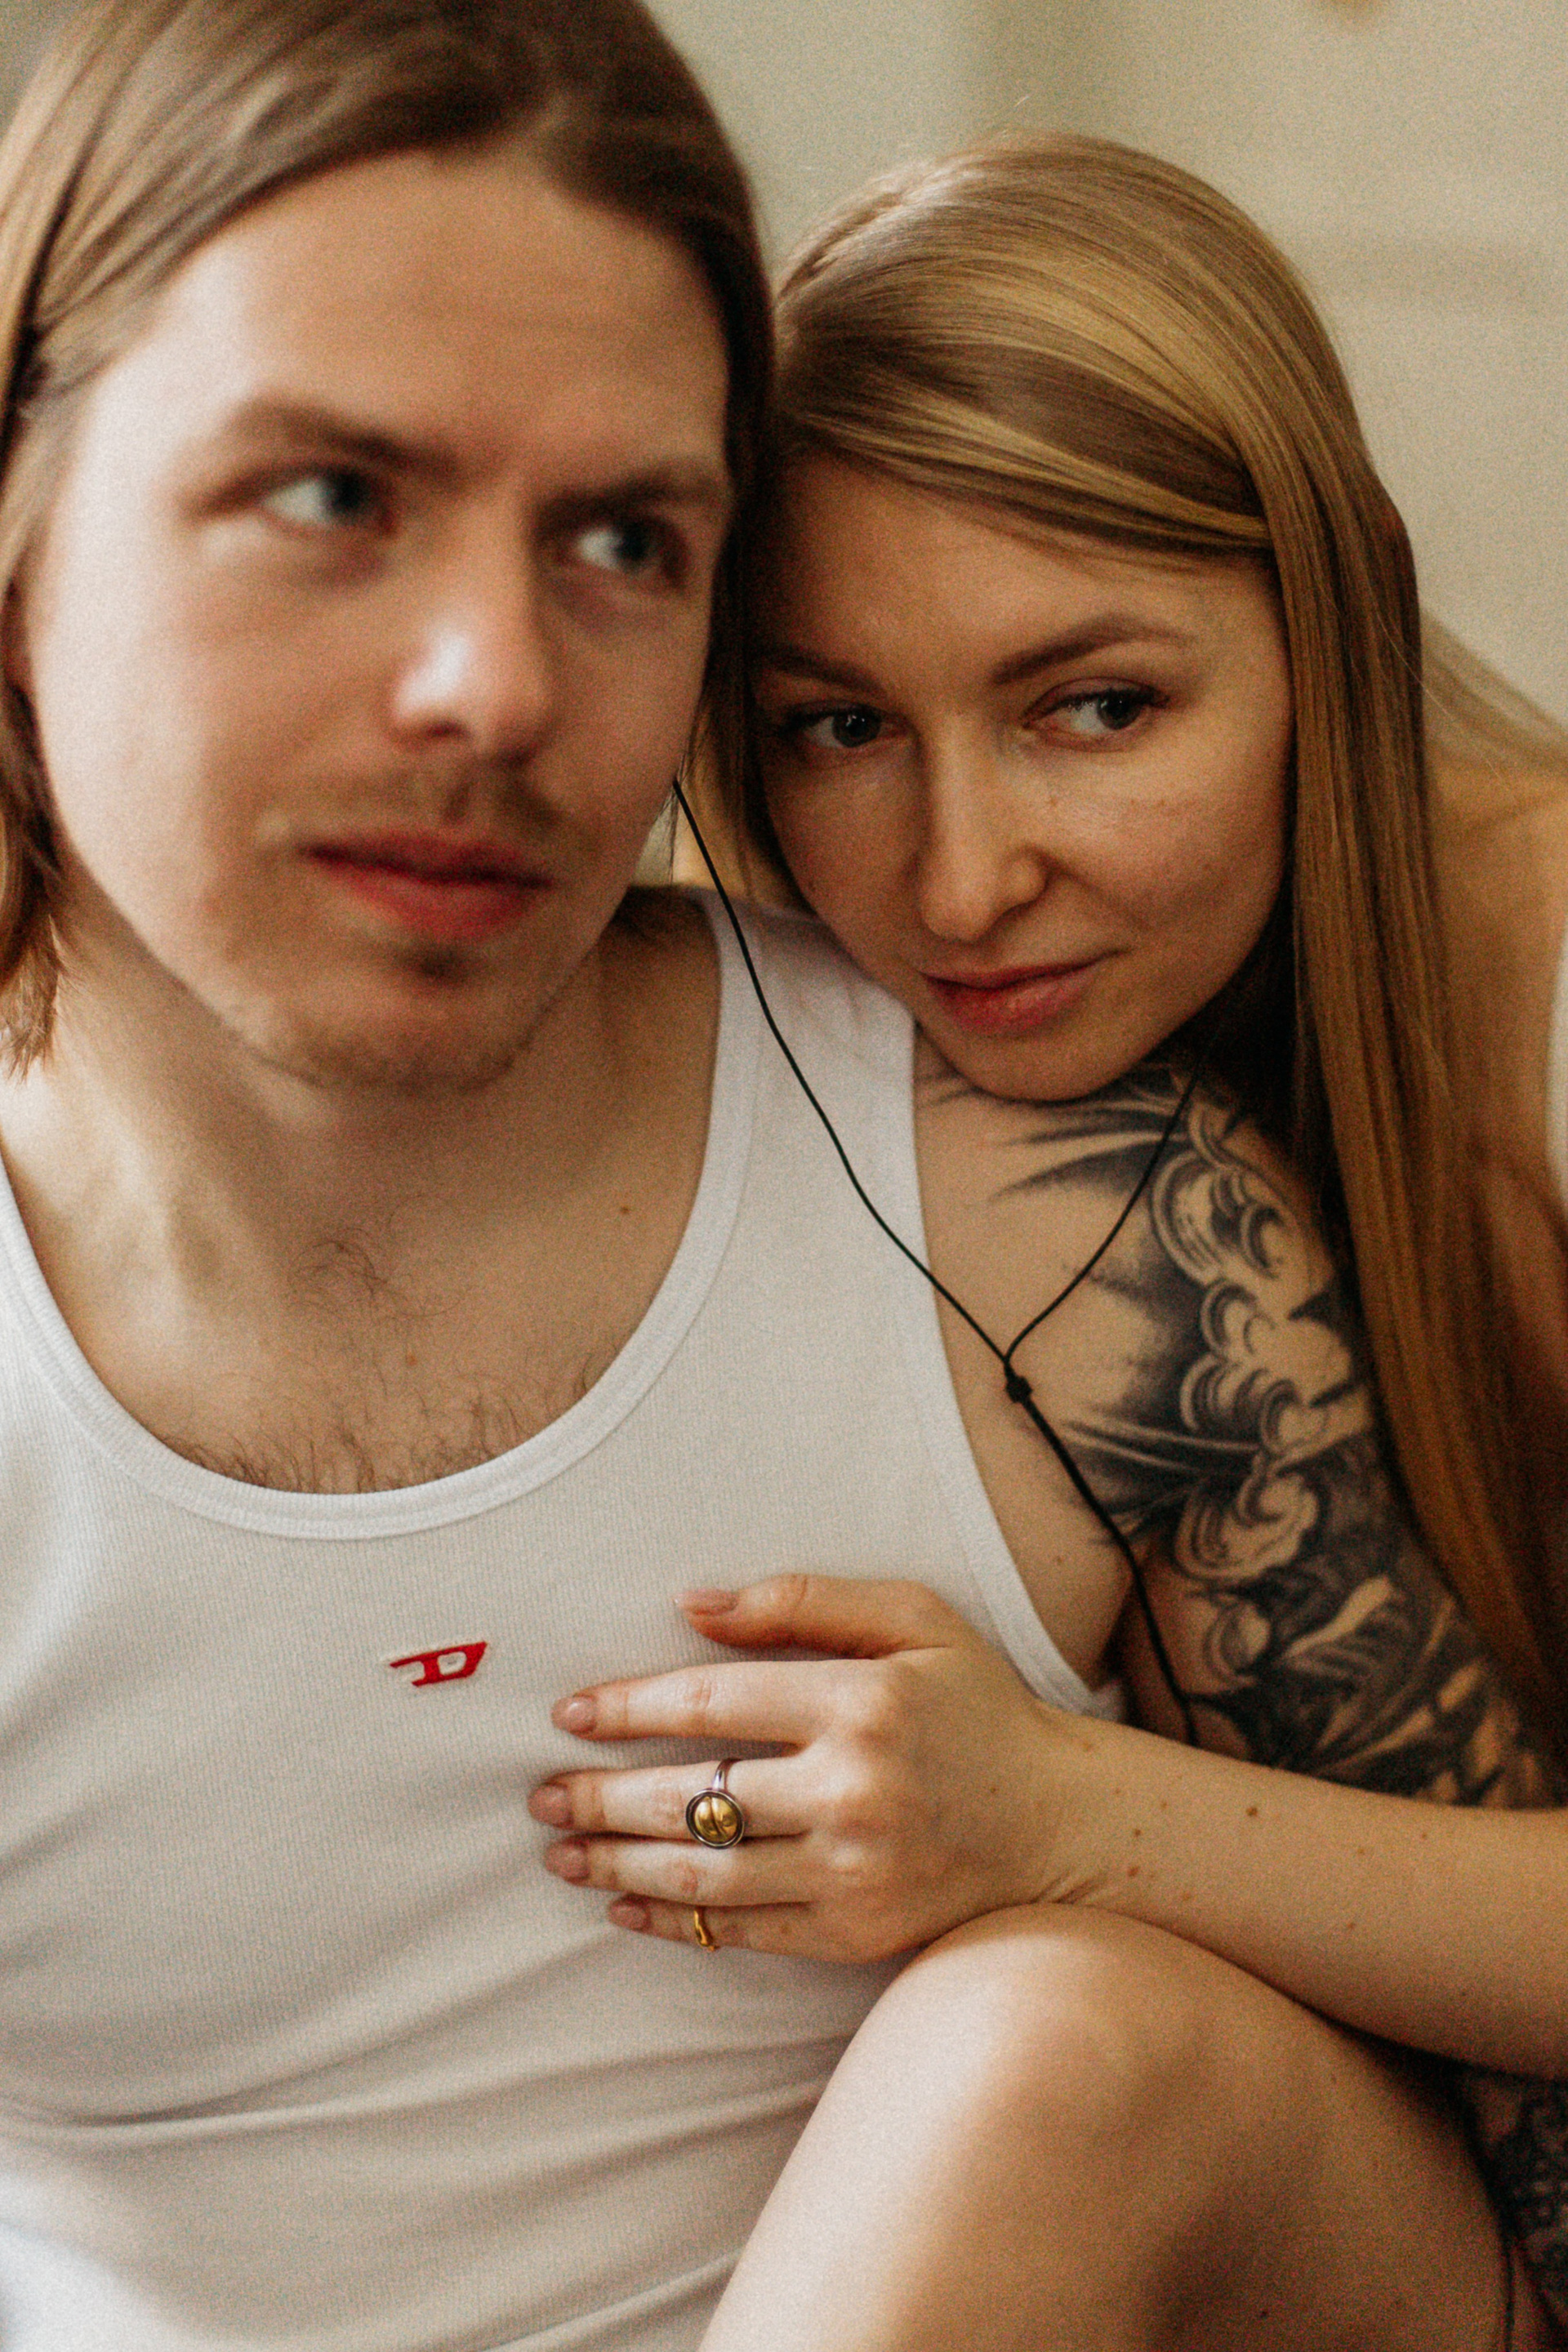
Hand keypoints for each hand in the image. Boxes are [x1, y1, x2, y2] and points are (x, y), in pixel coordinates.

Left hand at [529, 1575, 1088, 1960]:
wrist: (1060, 1824)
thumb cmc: (975, 1706)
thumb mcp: (912, 1618)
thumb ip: (802, 1602)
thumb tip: (692, 1602)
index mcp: (858, 1701)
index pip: (712, 1701)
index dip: (629, 1707)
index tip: (569, 1714)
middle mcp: (851, 1789)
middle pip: (692, 1796)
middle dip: (600, 1796)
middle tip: (539, 1797)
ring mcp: (852, 1869)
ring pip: (705, 1872)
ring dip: (618, 1864)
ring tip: (561, 1852)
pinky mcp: (856, 1931)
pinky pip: (742, 1931)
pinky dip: (675, 1921)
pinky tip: (625, 1905)